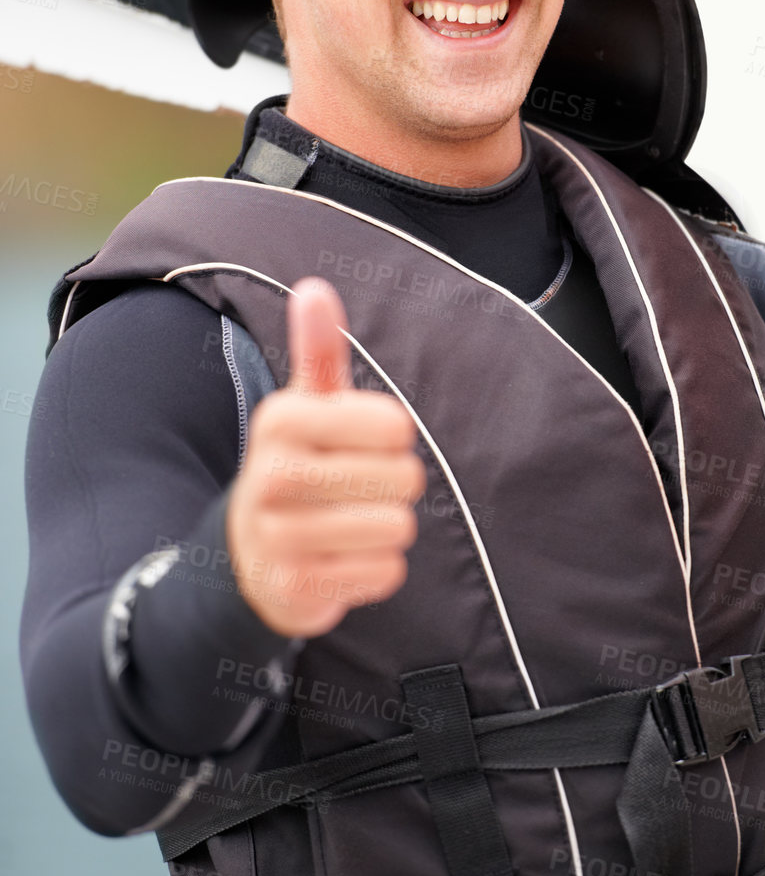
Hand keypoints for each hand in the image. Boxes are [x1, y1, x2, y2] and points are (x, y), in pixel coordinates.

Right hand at [226, 277, 425, 636]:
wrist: (248, 557)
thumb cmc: (298, 467)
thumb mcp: (304, 409)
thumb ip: (317, 353)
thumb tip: (315, 287)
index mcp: (281, 420)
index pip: (395, 425)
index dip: (393, 439)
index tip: (359, 445)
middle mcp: (273, 475)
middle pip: (404, 478)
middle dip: (394, 487)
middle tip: (356, 490)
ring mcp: (280, 536)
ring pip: (396, 527)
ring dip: (387, 530)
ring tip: (349, 525)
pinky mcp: (296, 587)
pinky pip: (385, 573)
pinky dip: (376, 569)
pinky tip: (342, 560)